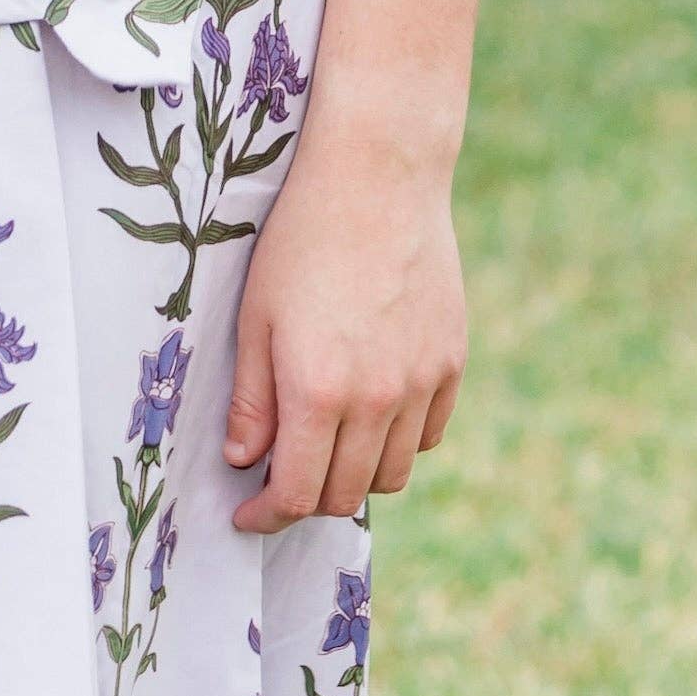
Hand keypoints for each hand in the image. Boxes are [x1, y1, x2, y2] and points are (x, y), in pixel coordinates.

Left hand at [225, 140, 466, 530]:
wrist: (377, 178)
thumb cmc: (301, 241)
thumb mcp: (255, 319)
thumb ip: (251, 400)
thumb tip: (245, 461)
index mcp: (318, 392)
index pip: (297, 494)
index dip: (267, 517)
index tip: (247, 515)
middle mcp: (378, 400)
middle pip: (346, 494)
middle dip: (305, 502)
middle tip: (277, 479)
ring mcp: (422, 383)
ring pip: (392, 474)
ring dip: (354, 476)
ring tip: (324, 446)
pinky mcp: (451, 363)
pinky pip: (427, 434)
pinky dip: (396, 442)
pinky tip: (368, 414)